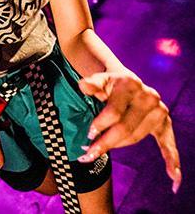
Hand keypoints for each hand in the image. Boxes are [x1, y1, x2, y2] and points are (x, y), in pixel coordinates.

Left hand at [79, 72, 180, 192]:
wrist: (127, 81)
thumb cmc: (109, 84)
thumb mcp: (99, 80)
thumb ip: (92, 84)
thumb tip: (83, 86)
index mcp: (130, 84)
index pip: (114, 112)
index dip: (100, 125)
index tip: (88, 134)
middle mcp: (148, 96)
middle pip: (125, 128)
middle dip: (106, 142)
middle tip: (89, 154)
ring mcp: (158, 110)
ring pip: (136, 137)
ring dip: (117, 146)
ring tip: (100, 153)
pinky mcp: (165, 122)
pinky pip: (167, 143)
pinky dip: (171, 159)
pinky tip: (173, 177)